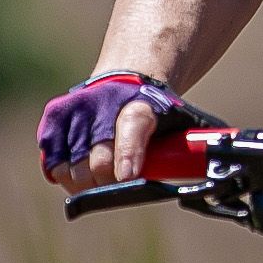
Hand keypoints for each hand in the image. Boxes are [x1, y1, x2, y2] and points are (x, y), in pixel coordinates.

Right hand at [38, 71, 180, 189]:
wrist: (128, 79)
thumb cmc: (157, 113)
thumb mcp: (182, 123)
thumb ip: (190, 149)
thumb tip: (209, 177)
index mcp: (142, 105)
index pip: (132, 126)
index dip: (127, 154)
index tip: (127, 176)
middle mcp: (104, 104)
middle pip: (98, 163)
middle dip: (109, 183)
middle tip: (119, 183)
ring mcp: (76, 110)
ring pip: (71, 169)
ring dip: (85, 184)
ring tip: (99, 180)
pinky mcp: (55, 117)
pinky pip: (53, 162)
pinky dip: (65, 174)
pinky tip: (78, 171)